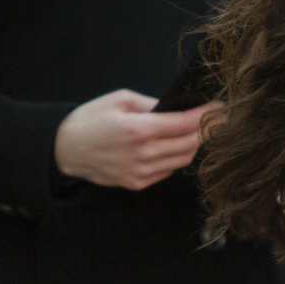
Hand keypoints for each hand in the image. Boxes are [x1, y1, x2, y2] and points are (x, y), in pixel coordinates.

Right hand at [53, 89, 218, 190]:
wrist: (64, 149)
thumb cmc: (90, 120)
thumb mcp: (121, 100)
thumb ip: (152, 104)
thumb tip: (178, 107)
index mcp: (139, 129)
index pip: (185, 124)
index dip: (207, 115)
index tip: (220, 108)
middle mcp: (142, 154)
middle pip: (190, 144)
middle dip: (208, 130)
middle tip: (218, 120)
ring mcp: (140, 172)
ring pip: (182, 160)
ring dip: (195, 145)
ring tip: (200, 131)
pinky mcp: (136, 183)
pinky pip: (167, 171)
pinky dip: (177, 159)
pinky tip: (177, 146)